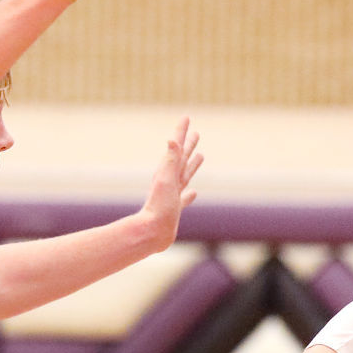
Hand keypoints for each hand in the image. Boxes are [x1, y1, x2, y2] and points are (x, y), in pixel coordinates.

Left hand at [137, 117, 203, 250]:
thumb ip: (169, 160)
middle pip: (182, 159)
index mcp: (167, 172)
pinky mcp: (174, 210)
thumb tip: (172, 139)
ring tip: (200, 156)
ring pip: (185, 175)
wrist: (152, 233)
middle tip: (196, 133)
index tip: (186, 118)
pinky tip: (193, 193)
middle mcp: (170, 181)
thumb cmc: (159, 208)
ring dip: (192, 165)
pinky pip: (184, 198)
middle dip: (188, 145)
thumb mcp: (165, 181)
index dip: (182, 132)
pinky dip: (189, 194)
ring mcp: (172, 195)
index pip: (176, 148)